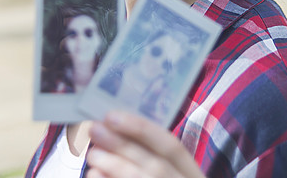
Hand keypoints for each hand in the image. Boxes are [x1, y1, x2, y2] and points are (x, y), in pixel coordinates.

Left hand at [86, 111, 205, 177]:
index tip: (111, 115)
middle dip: (123, 146)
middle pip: (155, 167)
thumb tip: (112, 133)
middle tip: (95, 130)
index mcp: (193, 177)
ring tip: (93, 155)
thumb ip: (147, 159)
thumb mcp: (169, 174)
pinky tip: (94, 176)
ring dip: (116, 167)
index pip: (172, 147)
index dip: (142, 129)